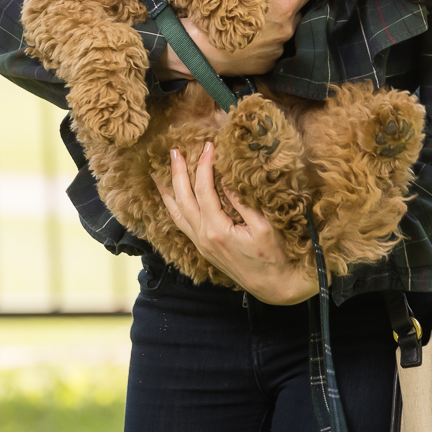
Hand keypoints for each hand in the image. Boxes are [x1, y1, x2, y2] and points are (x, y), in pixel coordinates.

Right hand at [154, 0, 312, 79]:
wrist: (203, 51)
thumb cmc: (220, 14)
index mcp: (284, 9)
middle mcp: (287, 31)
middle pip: (297, 12)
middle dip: (288, 5)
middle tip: (270, 0)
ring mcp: (278, 50)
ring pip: (285, 31)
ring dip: (277, 25)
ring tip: (258, 20)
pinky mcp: (269, 64)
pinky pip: (273, 49)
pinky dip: (266, 44)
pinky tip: (251, 39)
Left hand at [159, 142, 317, 304]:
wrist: (273, 286)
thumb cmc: (273, 256)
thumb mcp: (263, 226)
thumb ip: (242, 202)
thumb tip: (226, 178)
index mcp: (217, 230)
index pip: (204, 190)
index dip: (204, 165)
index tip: (208, 146)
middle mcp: (203, 237)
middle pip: (183, 199)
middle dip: (177, 173)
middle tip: (173, 151)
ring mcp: (201, 244)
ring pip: (177, 214)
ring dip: (167, 191)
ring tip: (158, 172)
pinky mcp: (203, 248)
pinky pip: (182, 224)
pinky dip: (173, 208)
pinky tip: (171, 199)